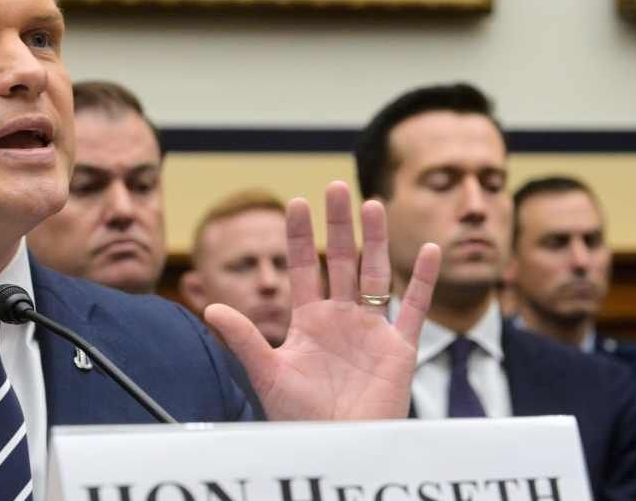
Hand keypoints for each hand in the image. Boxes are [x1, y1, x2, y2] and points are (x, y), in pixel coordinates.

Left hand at [205, 181, 439, 419]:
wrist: (338, 448)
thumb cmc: (300, 417)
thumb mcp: (268, 374)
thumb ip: (245, 340)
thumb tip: (209, 308)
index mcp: (309, 320)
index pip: (305, 267)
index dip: (300, 236)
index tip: (295, 202)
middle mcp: (341, 318)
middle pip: (342, 261)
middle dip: (339, 225)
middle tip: (336, 186)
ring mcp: (371, 331)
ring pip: (376, 275)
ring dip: (375, 240)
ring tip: (372, 203)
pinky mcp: (399, 349)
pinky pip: (413, 310)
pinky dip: (422, 281)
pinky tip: (427, 250)